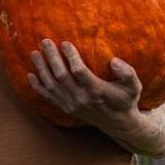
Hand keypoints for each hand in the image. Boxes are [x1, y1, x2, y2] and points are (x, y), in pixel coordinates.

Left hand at [27, 39, 141, 132]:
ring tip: (35, 53)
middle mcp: (81, 98)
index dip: (71, 56)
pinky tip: (30, 75)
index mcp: (96, 91)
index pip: (79, 71)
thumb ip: (127, 73)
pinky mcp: (66, 108)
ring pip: (52, 85)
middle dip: (52, 57)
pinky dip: (38, 87)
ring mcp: (72, 104)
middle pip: (61, 76)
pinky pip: (48, 97)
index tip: (64, 42)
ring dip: (41, 69)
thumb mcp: (134, 86)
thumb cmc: (126, 100)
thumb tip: (114, 60)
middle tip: (45, 41)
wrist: (118, 123)